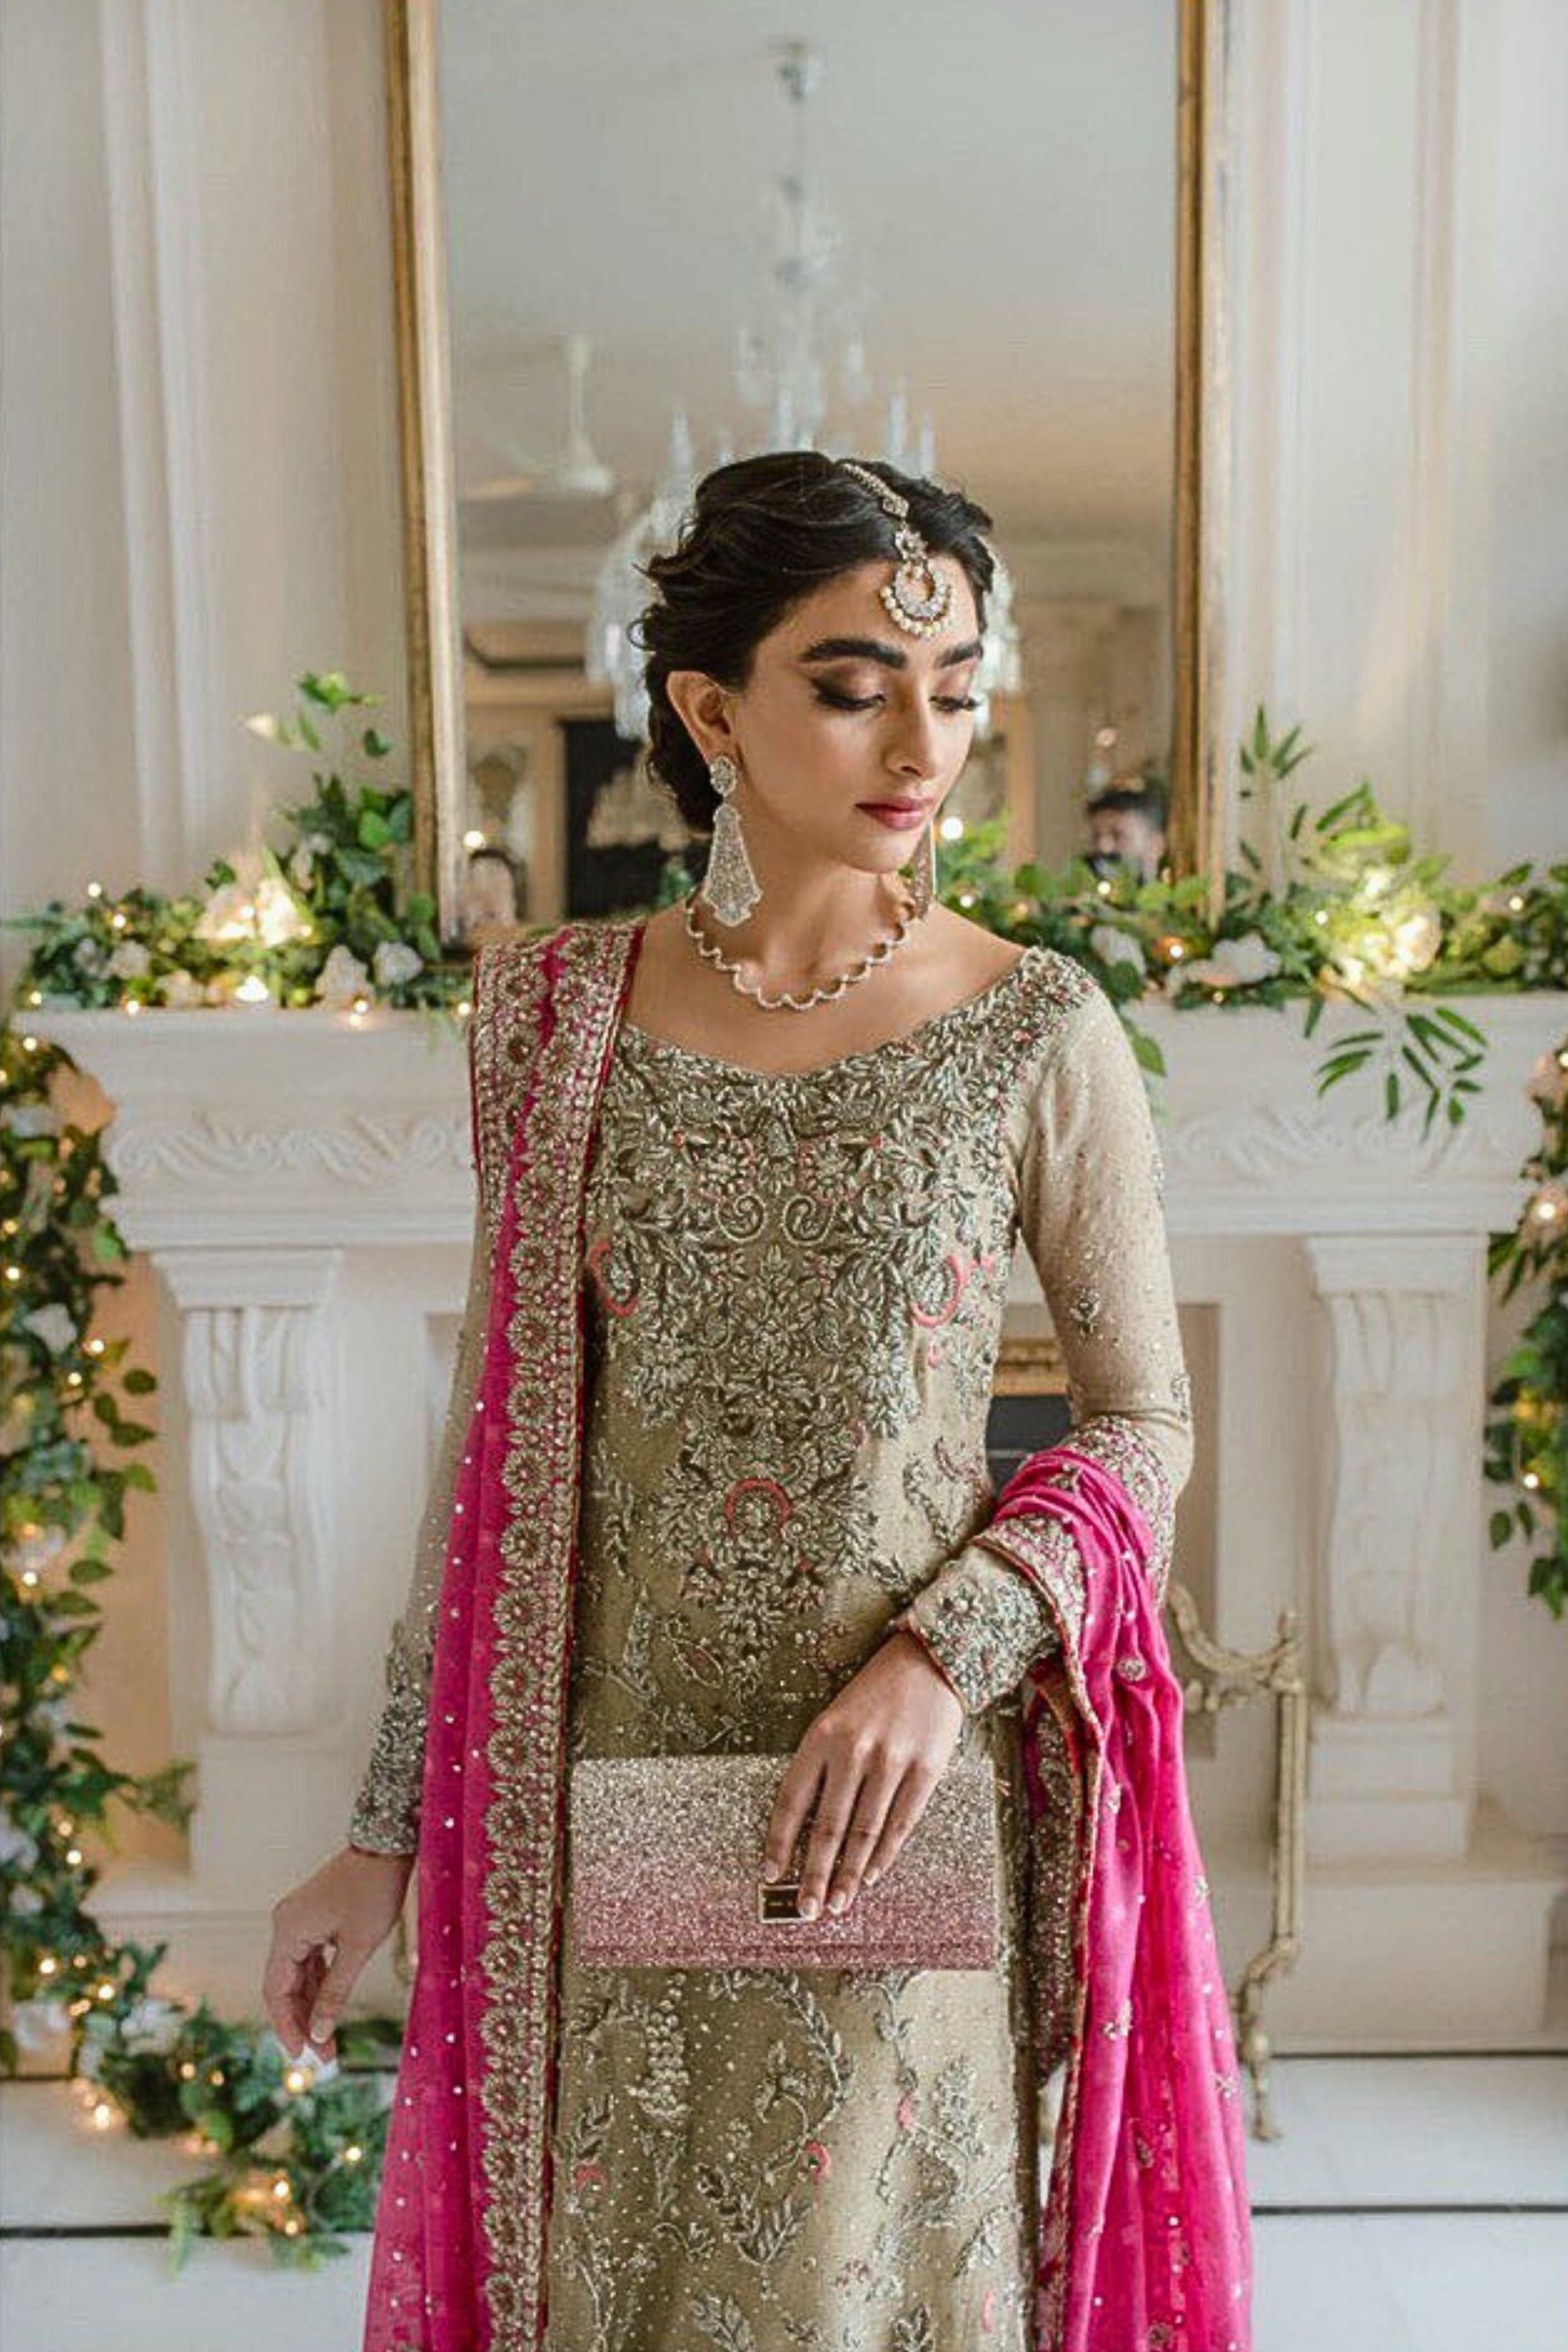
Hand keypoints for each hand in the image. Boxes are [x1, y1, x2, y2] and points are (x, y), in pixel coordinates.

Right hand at [262, 1845, 413, 2062]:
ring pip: (298, 1975)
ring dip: (311, 2006)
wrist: (386, 1844)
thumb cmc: (375, 1891)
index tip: (302, 2057)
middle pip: (284, 1985)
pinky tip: (330, 2010)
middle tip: (323, 2057)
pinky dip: (319, 1984)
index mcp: (288, 1931)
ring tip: (329, 2043)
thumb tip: (319, 2032)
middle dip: (302, 2022)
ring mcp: (298, 1921)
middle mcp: (285, 1925)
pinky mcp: (313, 1919)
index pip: (275, 1991)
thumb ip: (335, 1991)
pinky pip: (309, 1960)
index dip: (286, 2026)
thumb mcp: (358, 1946)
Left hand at [760, 1629, 964, 1920]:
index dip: (780, 1841)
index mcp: (822, 1735)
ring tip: (837, 1903)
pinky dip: (885, 1855)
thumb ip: (821, 1765)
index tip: (770, 1874)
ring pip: (864, 1832)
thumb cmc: (875, 1694)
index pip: (793, 1799)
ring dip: (850, 1874)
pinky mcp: (925, 1769)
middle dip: (814, 1874)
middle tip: (804, 1909)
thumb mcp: (835, 1719)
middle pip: (829, 1826)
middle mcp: (854, 1750)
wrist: (928, 1663)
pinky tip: (873, 1876)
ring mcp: (891, 1761)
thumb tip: (806, 1826)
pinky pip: (901, 1822)